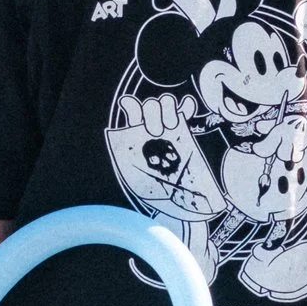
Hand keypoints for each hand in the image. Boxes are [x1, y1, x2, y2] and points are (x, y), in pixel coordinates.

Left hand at [110, 90, 217, 214]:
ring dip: (168, 108)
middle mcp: (149, 127)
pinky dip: (187, 105)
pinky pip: (186, 110)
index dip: (131, 105)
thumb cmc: (152, 191)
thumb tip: (119, 149)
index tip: (136, 119)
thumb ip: (128, 161)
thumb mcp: (134, 178)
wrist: (175, 202)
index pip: (130, 107)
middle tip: (155, 133)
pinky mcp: (185, 132)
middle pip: (150, 105)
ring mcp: (168, 128)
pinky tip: (187, 107)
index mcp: (134, 135)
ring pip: (166, 103)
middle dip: (152, 113)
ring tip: (171, 126)